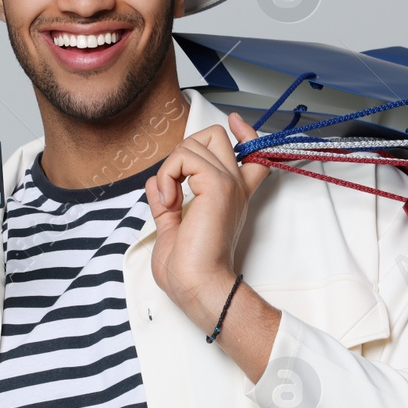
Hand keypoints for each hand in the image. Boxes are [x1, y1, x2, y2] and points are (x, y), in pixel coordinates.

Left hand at [145, 112, 271, 326]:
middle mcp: (234, 187)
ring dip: (170, 169)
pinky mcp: (217, 185)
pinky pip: (184, 157)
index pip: (250, 153)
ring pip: (194, 143)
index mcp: (230, 197)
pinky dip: (168, 176)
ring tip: (169, 202)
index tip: (234, 121)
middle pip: (217, 136)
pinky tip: (169, 203)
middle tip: (175, 182)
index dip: (244, 132)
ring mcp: (228, 183)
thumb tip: (157, 183)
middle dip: (186, 148)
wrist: (197, 285)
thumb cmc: (188, 269)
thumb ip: (167, 204)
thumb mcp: (173, 229)